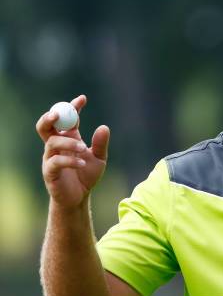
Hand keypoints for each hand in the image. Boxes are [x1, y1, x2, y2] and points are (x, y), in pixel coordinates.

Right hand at [36, 94, 109, 208]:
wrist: (80, 197)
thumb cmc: (87, 175)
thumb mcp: (100, 159)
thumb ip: (101, 144)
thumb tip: (104, 127)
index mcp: (68, 139)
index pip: (66, 119)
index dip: (72, 107)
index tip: (82, 99)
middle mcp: (56, 146)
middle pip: (45, 126)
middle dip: (50, 117)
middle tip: (59, 114)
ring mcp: (50, 158)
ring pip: (52, 142)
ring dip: (69, 143)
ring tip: (84, 149)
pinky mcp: (49, 172)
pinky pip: (55, 161)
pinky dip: (69, 160)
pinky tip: (82, 163)